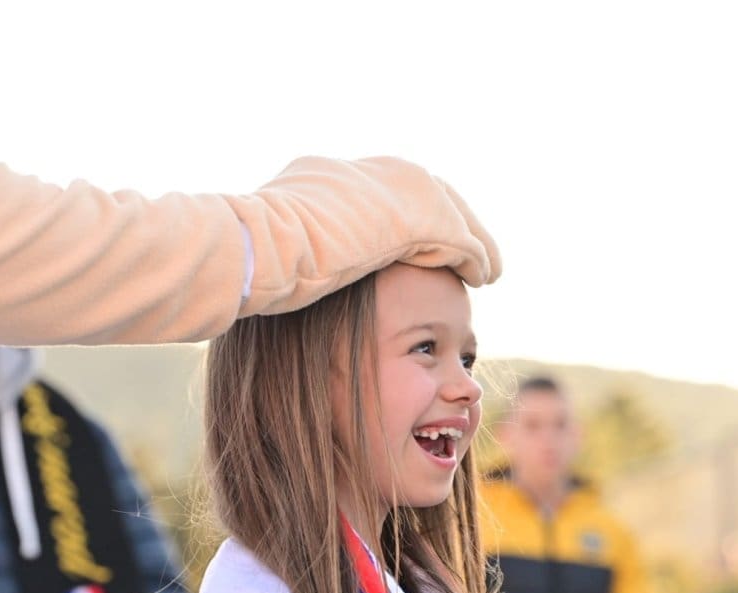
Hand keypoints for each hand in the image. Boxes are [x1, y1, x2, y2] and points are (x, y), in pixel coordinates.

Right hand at [237, 156, 500, 317]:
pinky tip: (484, 277)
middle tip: (467, 249)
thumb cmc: (251, 258)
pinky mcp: (421, 217)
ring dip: (472, 240)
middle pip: (425, 192)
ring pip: (450, 213)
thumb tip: (290, 259)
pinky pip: (462, 240)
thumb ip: (293, 240)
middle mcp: (368, 170)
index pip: (383, 189)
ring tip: (486, 269)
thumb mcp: (272, 241)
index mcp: (332, 173)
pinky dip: (477, 257)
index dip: (405, 216)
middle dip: (448, 220)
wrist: (260, 248)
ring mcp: (398, 188)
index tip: (417, 239)